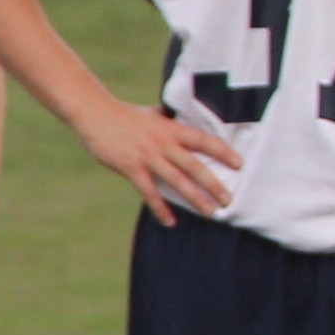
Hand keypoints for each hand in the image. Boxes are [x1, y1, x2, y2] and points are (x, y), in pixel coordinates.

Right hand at [78, 96, 240, 224]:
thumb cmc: (125, 114)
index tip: (239, 164)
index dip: (223, 152)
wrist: (95, 114)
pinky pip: (149, 192)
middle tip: (229, 200)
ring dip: (195, 198)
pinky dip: (160, 208)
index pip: (204, 140)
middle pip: (194, 165)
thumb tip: (182, 119)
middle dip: (214, 184)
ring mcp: (147, 156)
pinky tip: (170, 221)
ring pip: (177, 180)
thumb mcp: (152, 114)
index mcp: (171, 128)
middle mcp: (163, 142)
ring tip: (210, 213)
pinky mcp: (131, 167)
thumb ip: (169, 121)